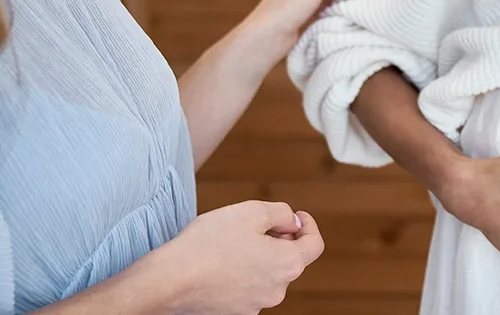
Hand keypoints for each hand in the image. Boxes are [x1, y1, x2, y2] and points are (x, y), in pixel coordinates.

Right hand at [153, 201, 325, 313]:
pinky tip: (221, 263)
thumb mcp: (252, 211)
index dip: (308, 226)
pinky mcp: (235, 313)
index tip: (296, 217)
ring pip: (267, 275)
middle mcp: (277, 290)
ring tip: (232, 244)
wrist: (167, 281)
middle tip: (257, 226)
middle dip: (280, 240)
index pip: (315, 245)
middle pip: (290, 260)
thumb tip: (293, 222)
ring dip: (260, 257)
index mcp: (288, 264)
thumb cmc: (207, 245)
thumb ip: (281, 213)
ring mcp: (256, 305)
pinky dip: (243, 274)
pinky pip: (248, 288)